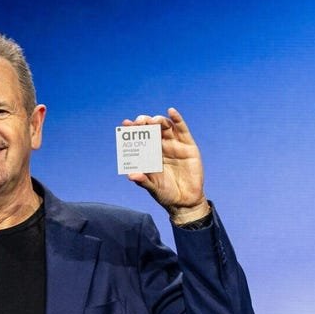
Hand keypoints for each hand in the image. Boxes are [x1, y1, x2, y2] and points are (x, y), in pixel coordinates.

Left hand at [123, 107, 209, 223]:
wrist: (185, 202)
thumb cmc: (166, 194)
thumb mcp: (153, 188)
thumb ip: (143, 181)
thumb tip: (130, 175)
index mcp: (149, 154)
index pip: (139, 138)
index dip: (132, 130)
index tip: (125, 124)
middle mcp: (161, 147)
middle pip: (151, 129)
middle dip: (144, 122)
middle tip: (139, 122)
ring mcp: (175, 144)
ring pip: (165, 126)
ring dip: (157, 120)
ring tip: (152, 121)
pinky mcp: (188, 146)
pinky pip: (182, 129)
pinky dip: (177, 118)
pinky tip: (171, 111)